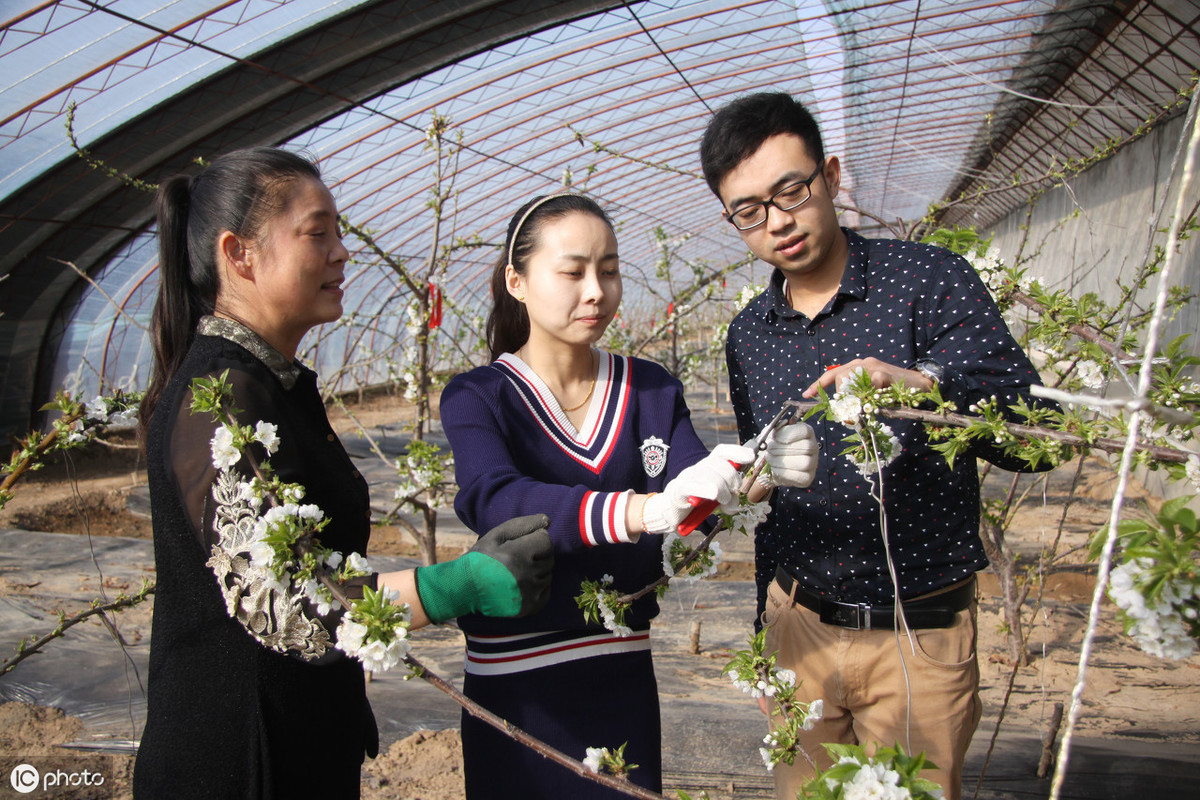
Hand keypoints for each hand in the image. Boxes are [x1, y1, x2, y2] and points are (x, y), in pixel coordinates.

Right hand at [415, 514, 552, 621]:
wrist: (465, 590)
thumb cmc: (481, 558)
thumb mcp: (496, 535)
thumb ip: (522, 525)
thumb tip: (547, 521)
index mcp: (517, 555)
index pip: (546, 541)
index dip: (535, 539)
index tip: (521, 544)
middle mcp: (526, 576)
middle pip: (549, 558)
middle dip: (536, 554)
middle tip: (516, 558)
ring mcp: (529, 594)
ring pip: (548, 574)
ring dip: (536, 570)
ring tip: (516, 571)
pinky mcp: (530, 608)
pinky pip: (546, 590)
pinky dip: (537, 586)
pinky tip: (521, 584)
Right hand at [642, 444, 753, 534]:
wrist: (669, 512)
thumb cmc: (696, 503)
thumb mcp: (717, 500)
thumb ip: (729, 498)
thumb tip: (736, 502)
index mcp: (708, 467)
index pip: (721, 452)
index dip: (736, 451)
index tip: (750, 457)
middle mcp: (698, 468)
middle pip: (717, 463)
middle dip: (731, 477)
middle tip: (734, 491)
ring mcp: (687, 478)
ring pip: (707, 474)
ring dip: (721, 488)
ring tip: (724, 500)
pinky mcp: (678, 491)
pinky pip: (692, 486)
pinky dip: (704, 489)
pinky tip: (713, 494)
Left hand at [761, 422, 817, 488]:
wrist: (769, 465)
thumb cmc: (773, 446)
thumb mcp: (770, 434)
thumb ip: (773, 430)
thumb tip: (775, 434)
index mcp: (806, 433)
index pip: (805, 431)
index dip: (789, 434)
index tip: (775, 437)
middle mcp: (813, 447)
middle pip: (806, 447)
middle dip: (783, 449)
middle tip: (769, 450)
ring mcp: (812, 463)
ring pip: (805, 462)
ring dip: (782, 461)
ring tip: (770, 459)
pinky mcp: (807, 477)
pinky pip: (799, 476)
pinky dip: (783, 472)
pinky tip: (775, 468)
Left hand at [802, 357, 933, 397]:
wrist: (921, 383)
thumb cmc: (895, 390)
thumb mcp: (871, 393)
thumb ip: (857, 397)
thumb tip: (842, 411)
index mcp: (857, 367)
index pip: (832, 374)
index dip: (818, 384)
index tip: (807, 394)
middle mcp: (863, 363)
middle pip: (838, 378)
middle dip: (840, 396)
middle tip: (850, 409)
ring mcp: (873, 366)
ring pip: (850, 381)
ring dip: (854, 398)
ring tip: (865, 405)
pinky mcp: (883, 373)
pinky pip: (869, 387)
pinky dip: (871, 397)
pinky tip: (879, 400)